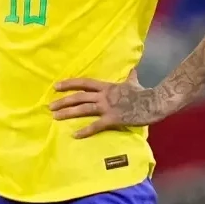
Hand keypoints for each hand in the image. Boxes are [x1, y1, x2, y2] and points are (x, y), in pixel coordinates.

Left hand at [49, 70, 171, 137]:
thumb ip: (130, 76)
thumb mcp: (134, 82)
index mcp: (106, 87)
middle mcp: (104, 96)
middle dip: (63, 101)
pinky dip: (85, 131)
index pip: (84, 83)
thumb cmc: (144, 93)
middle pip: (79, 97)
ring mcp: (108, 107)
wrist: (154, 102)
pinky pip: (96, 125)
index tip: (56, 86)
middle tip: (50, 106)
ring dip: (68, 113)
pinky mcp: (113, 119)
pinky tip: (75, 135)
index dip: (69, 84)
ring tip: (55, 117)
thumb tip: (133, 69)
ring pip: (83, 109)